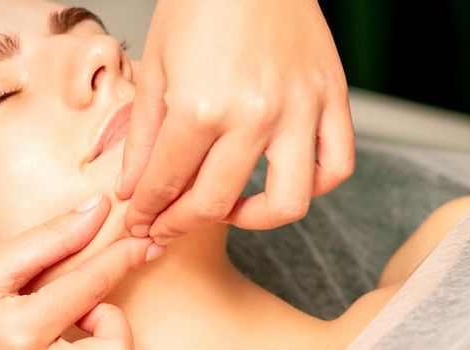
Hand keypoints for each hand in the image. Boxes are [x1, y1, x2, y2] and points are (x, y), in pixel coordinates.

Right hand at [0, 195, 160, 348]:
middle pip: (112, 348)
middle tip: (87, 306)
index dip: (122, 258)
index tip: (144, 242)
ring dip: (97, 341)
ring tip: (64, 321)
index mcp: (21, 334)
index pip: (91, 287)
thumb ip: (49, 240)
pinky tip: (54, 337)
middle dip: (112, 323)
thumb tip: (98, 210)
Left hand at [117, 0, 354, 242]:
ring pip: (288, 202)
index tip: (141, 222)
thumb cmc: (199, 3)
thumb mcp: (156, 65)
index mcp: (202, 106)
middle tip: (167, 226)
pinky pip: (337, 165)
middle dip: (180, 223)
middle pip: (216, 202)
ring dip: (253, 221)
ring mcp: (300, 110)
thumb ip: (143, 135)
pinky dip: (315, 186)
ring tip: (229, 210)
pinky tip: (282, 180)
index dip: (148, 211)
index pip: (167, 183)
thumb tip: (133, 188)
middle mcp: (255, 116)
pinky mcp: (332, 98)